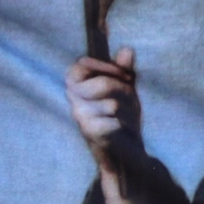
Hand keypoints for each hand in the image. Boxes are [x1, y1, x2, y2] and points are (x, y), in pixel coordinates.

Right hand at [65, 49, 140, 163]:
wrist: (125, 153)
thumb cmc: (122, 117)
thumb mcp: (126, 89)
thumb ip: (124, 69)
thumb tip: (127, 50)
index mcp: (78, 88)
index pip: (79, 65)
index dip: (104, 65)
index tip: (124, 74)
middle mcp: (74, 102)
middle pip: (104, 85)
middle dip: (124, 91)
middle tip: (128, 98)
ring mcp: (81, 118)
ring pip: (113, 104)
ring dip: (128, 109)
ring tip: (125, 117)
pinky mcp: (90, 134)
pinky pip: (115, 122)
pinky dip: (124, 124)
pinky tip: (121, 130)